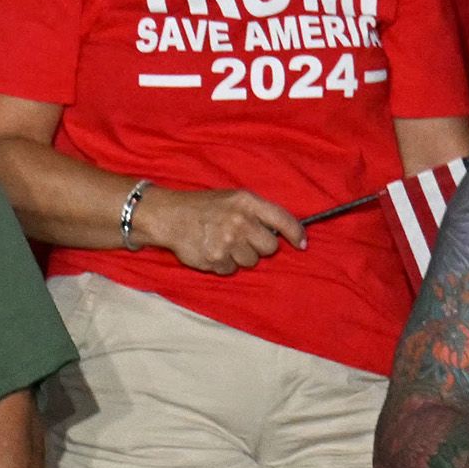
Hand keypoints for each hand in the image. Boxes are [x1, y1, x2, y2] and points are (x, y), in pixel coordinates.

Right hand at [142, 187, 302, 274]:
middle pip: (270, 247)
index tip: (301, 244)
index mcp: (247, 202)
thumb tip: (285, 233)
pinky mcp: (215, 259)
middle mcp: (240, 221)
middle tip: (242, 239)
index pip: (283, 220)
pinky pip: (231, 269)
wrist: (167, 216)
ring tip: (222, 243)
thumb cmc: (203, 207)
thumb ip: (258, 212)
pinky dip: (223, 264)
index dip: (296, 234)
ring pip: (251, 261)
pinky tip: (211, 251)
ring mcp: (228, 241)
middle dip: (259, 246)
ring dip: (239, 256)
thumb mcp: (232, 198)